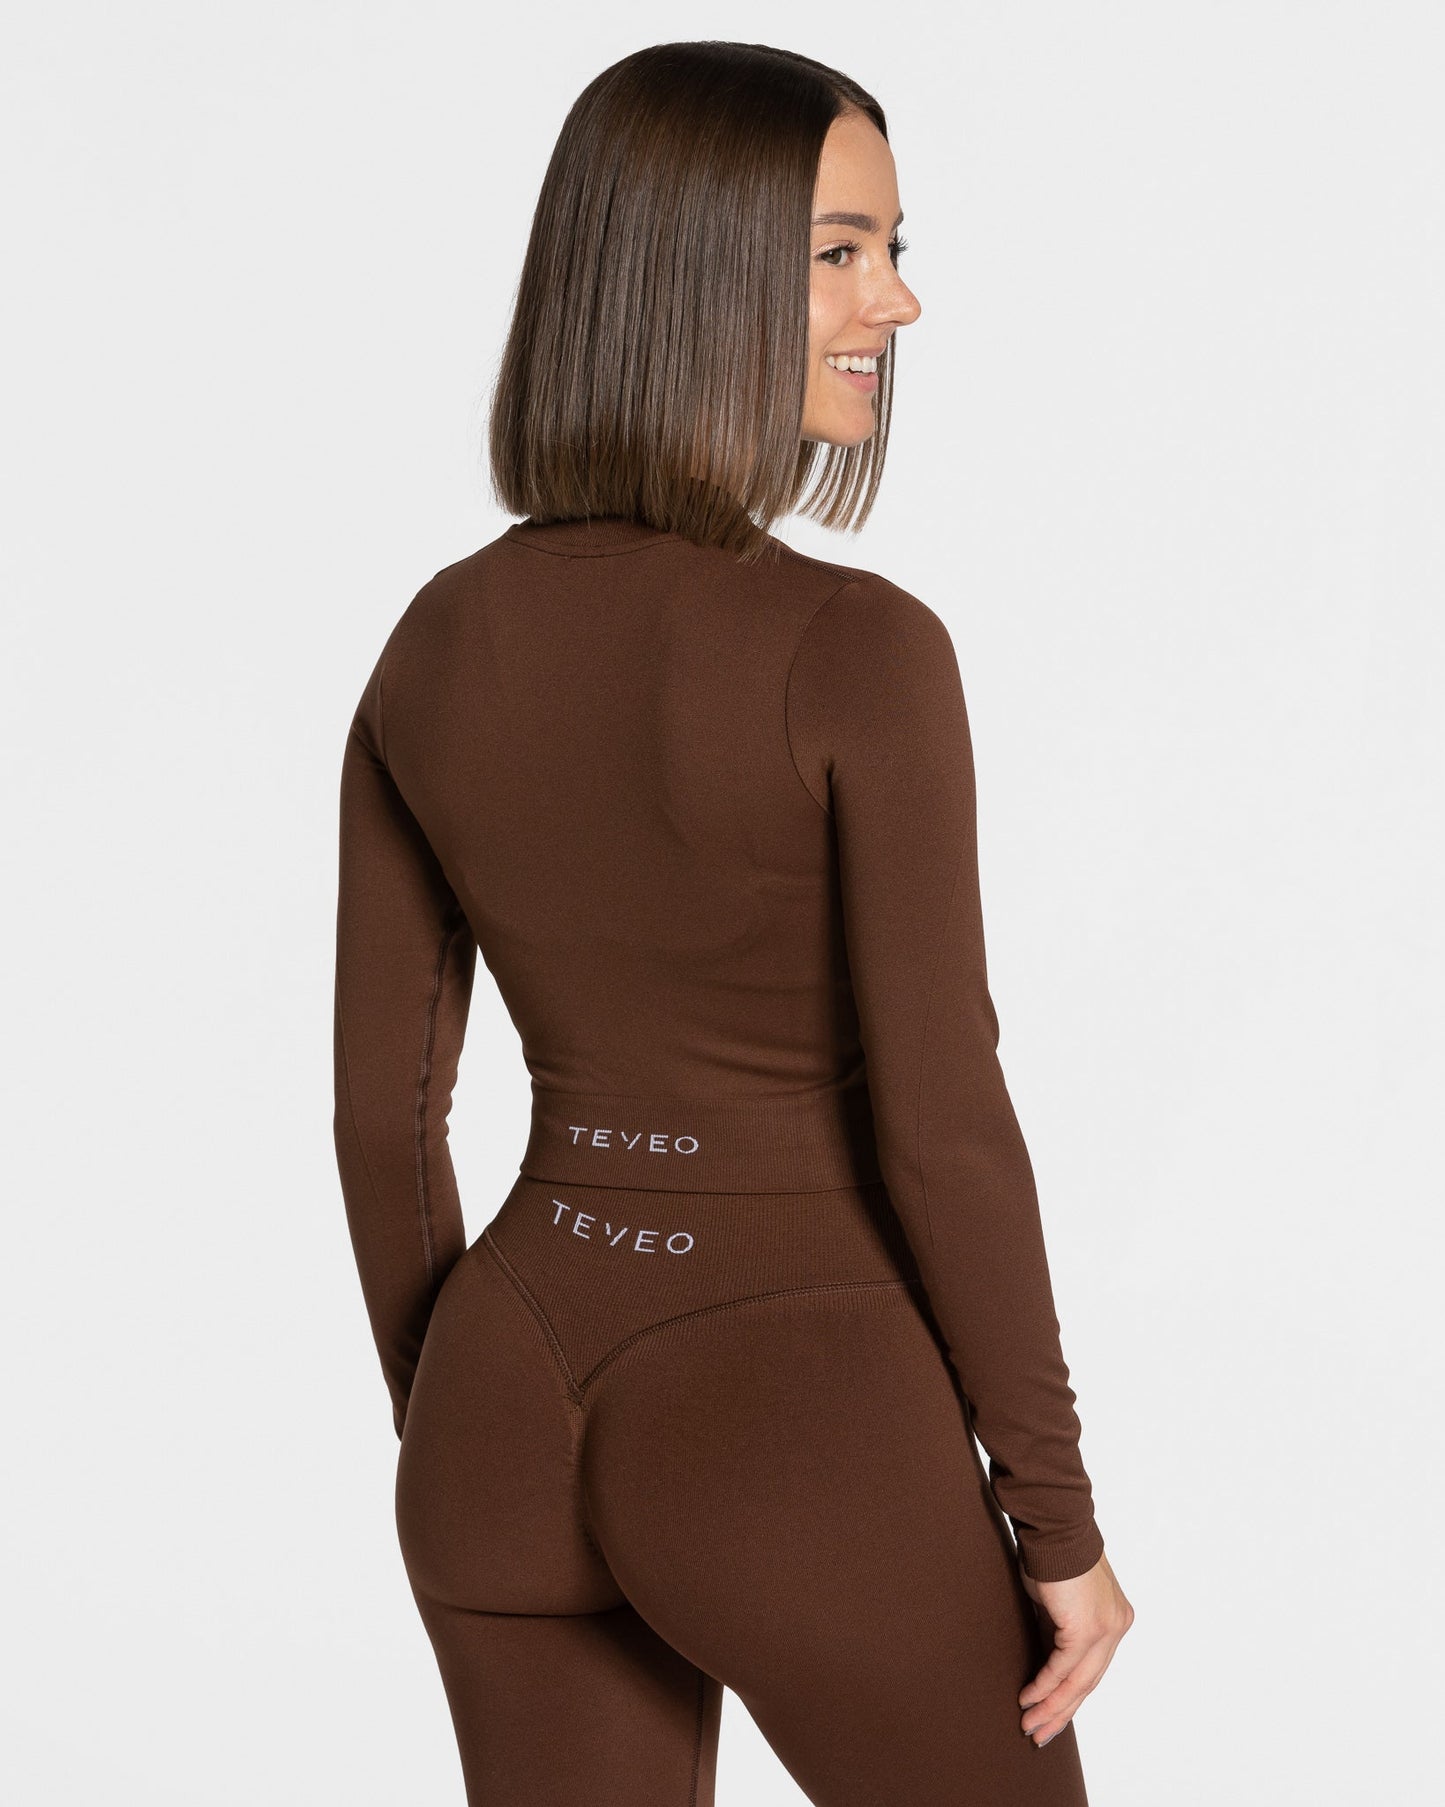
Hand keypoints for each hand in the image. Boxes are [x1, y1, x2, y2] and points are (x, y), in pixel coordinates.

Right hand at [1017, 1550, 1133, 1746]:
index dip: (1072, 1695)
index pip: (1094, 1668)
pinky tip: (1028, 1697)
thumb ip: (1061, 1628)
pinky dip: (1044, 1685)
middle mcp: (1117, 1626)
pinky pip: (1063, 1668)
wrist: (1055, 1527)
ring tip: (1030, 1724)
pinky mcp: (1086, 1628)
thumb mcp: (1060, 1600)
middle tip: (1040, 1733)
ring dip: (1051, 1706)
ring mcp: (1106, 1629)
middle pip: (1090, 1681)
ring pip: (1079, 1682)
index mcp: (1116, 1619)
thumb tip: (1047, 1659)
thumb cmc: (1052, 1554)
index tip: (1052, 1715)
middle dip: (1062, 1711)